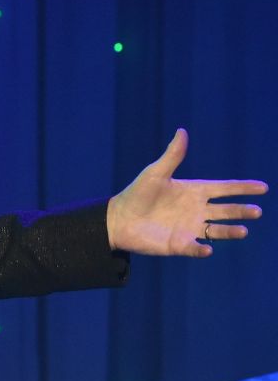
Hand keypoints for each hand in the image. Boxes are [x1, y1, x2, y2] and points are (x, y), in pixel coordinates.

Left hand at [107, 129, 266, 256]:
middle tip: (256, 211)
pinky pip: (194, 248)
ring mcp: (189, 228)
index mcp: (193, 192)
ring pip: (216, 230)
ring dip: (229, 231)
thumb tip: (182, 131)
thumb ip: (172, 156)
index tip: (263, 187)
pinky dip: (201, 248)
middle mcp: (196, 210)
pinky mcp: (178, 244)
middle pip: (225, 211)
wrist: (118, 219)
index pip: (223, 189)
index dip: (242, 188)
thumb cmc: (137, 194)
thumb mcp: (155, 173)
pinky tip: (207, 248)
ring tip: (243, 230)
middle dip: (241, 211)